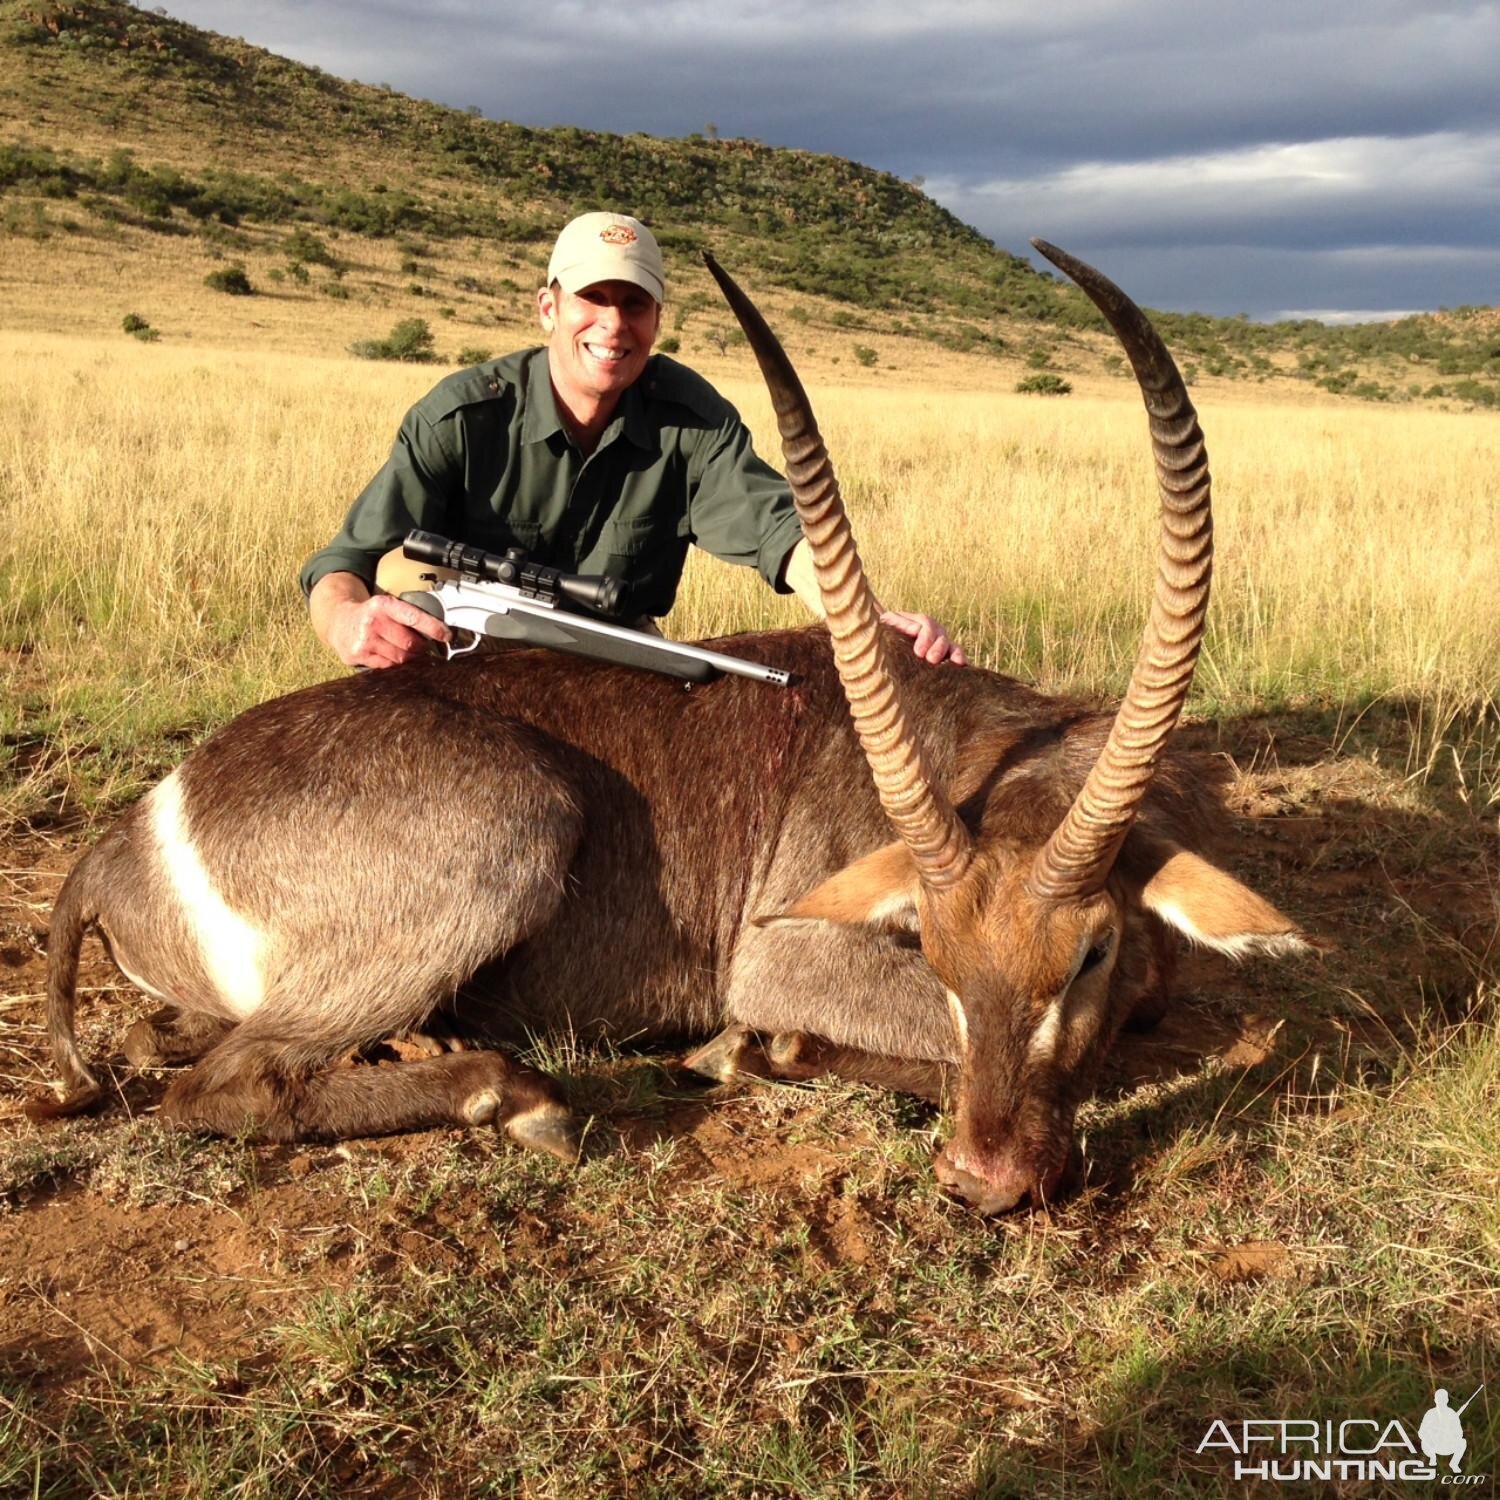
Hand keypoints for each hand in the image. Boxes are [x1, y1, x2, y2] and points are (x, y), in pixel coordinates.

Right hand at [328, 594, 451, 668]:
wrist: (339, 620)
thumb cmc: (370, 614)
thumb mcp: (386, 606)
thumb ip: (408, 616)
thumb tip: (438, 632)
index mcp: (383, 605)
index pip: (413, 618)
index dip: (433, 628)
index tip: (447, 635)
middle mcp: (373, 622)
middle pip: (410, 643)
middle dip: (421, 647)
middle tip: (422, 645)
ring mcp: (364, 640)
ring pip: (400, 657)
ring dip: (408, 656)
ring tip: (405, 649)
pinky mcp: (358, 655)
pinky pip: (387, 665)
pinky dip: (393, 662)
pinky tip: (389, 653)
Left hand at [880, 610, 967, 665]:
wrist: (884, 645)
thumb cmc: (884, 632)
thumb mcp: (887, 623)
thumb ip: (898, 623)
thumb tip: (916, 630)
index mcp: (918, 622)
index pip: (926, 625)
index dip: (926, 637)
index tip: (919, 652)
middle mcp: (932, 632)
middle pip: (940, 636)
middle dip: (938, 648)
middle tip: (931, 659)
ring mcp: (940, 644)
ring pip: (952, 646)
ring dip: (954, 654)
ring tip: (956, 663)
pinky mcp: (944, 658)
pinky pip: (956, 657)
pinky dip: (960, 660)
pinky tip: (963, 667)